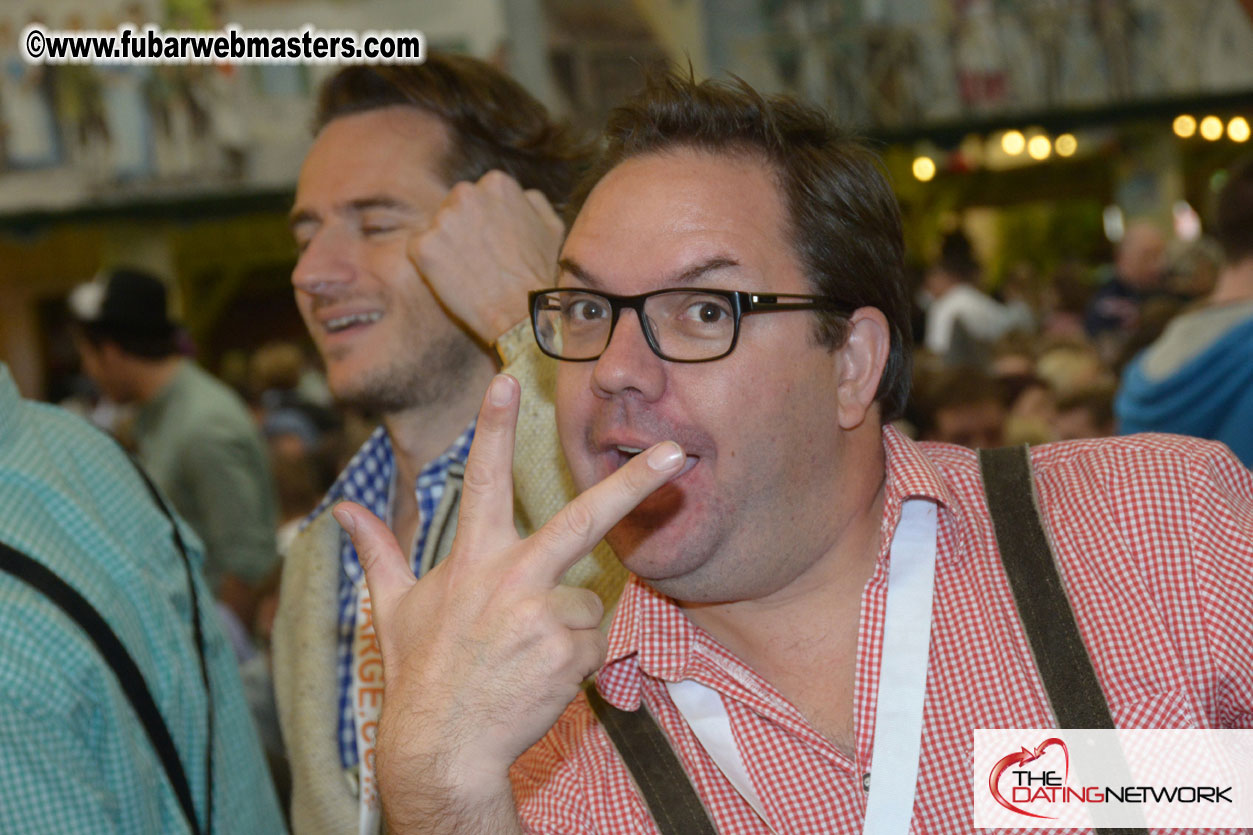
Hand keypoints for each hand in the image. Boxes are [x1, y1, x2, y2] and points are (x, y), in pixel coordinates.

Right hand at [333, 374, 684, 831]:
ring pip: (587, 601)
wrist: (441, 747)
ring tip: (525, 656)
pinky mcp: (569, 651)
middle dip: (634, 481)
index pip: (484, 477)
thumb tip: (340, 512)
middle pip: (584, 518)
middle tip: (676, 453)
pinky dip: (576, 659)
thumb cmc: (420, 671)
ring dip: (568, 627)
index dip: (494, 425)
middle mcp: (512, 576)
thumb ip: (378, 551)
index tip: (508, 379)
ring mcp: (543, 614)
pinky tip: (540, 676)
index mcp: (473, 557)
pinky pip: (594, 641)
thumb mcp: (392, 608)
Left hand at [408, 170, 563, 344]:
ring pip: (435, 229)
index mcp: (496, 184)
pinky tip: (452, 282)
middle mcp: (467, 193)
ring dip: (445, 248)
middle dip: (461, 231)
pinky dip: (429, 267)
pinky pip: (418, 251)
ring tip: (468, 274)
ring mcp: (443, 219)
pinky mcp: (424, 246)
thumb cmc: (542, 273)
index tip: (492, 245)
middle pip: (452, 208)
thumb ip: (532, 202)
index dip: (483, 223)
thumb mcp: (552, 227)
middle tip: (478, 261)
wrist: (525, 312)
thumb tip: (521, 195)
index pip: (477, 196)